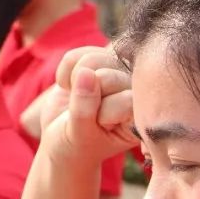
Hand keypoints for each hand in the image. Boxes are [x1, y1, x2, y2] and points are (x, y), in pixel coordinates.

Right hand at [40, 46, 137, 163]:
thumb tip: (85, 73)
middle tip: (81, 112)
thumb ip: (84, 108)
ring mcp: (115, 72)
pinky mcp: (97, 60)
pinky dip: (65, 70)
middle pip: (109, 77)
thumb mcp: (79, 135)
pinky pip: (78, 53)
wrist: (60, 139)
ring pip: (94, 59)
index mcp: (139, 116)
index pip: (125, 100)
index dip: (102, 112)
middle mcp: (132, 91)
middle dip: (86, 95)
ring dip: (75, 79)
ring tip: (75, 98)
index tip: (96, 128)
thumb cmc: (75, 145)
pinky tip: (69, 87)